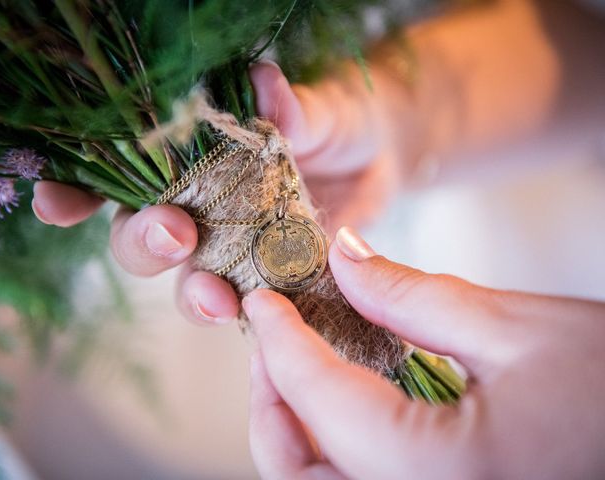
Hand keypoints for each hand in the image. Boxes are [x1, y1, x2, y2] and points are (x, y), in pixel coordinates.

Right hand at [33, 61, 400, 324]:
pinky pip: (246, 309)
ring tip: (215, 296)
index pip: (119, 176)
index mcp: (189, 159)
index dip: (78, 192)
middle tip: (174, 235)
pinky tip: (256, 316)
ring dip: (191, 294)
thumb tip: (267, 83)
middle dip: (144, 242)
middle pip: (141, 238)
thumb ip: (292, 108)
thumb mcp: (318, 111)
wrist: (381, 156)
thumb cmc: (337, 122)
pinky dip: (246, 317)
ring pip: (186, 283)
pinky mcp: (270, 282)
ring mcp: (232, 251)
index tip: (57, 203)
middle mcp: (198, 209)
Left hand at [244, 226, 604, 479]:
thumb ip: (411, 296)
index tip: (264, 301)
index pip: (319, 397)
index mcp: (436, 475)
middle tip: (273, 339)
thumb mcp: (517, 329)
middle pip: (295, 469)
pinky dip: (330, 448)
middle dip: (271, 401)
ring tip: (299, 366)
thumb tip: (344, 259)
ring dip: (293, 428)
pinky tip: (341, 403)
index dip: (280, 340)